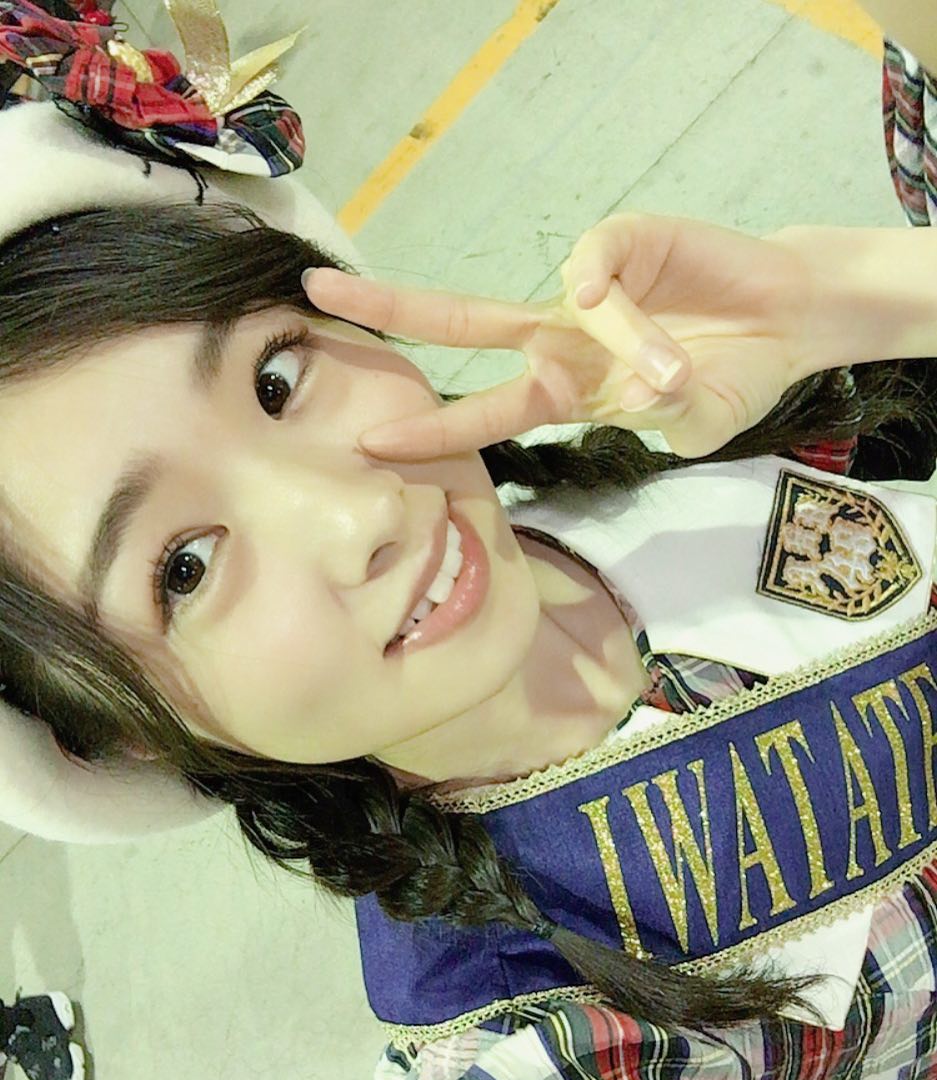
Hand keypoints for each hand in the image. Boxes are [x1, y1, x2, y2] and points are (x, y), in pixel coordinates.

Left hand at [303, 212, 814, 459]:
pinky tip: (622, 295)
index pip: (478, 414)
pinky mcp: (630, 242)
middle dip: (389, 311)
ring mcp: (590, 290)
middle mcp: (559, 338)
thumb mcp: (699, 424)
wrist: (790, 324)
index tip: (371, 441)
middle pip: (459, 323)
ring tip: (681, 369)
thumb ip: (667, 416)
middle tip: (317, 294)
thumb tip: (642, 392)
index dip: (428, 430)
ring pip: (557, 301)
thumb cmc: (734, 381)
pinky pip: (599, 257)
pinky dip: (604, 276)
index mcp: (562, 393)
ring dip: (621, 342)